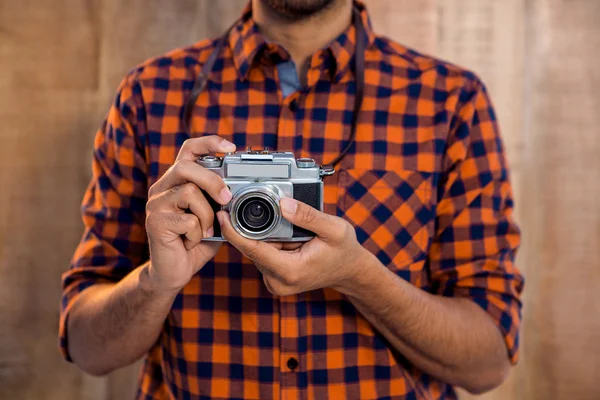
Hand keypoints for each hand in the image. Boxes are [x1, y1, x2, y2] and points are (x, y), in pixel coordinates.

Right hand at [145, 136, 235, 291]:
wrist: (173, 272)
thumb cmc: (194, 242)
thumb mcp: (213, 217)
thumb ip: (220, 201)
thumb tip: (241, 190)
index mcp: (177, 182)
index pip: (188, 150)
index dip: (208, 143)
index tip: (230, 148)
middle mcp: (162, 188)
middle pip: (186, 166)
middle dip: (212, 181)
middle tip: (227, 199)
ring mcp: (156, 204)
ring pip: (190, 192)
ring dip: (207, 216)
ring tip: (205, 231)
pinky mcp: (155, 222)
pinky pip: (188, 219)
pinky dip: (198, 234)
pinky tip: (192, 242)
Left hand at [217, 198, 370, 295]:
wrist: (350, 272)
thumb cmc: (344, 251)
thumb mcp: (334, 228)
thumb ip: (308, 216)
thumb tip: (283, 203)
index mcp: (290, 271)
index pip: (253, 250)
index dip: (234, 232)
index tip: (222, 215)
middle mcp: (278, 281)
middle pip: (252, 249)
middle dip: (254, 228)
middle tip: (265, 209)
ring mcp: (276, 282)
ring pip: (257, 251)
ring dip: (265, 235)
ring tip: (288, 229)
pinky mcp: (275, 280)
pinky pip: (264, 255)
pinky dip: (270, 242)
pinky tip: (286, 237)